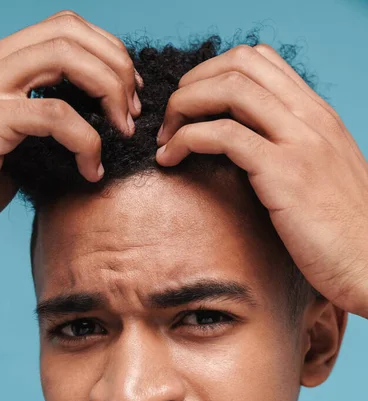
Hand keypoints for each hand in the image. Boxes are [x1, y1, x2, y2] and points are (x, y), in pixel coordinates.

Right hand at [0, 9, 142, 231]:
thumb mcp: (17, 139)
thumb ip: (46, 116)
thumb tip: (97, 115)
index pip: (62, 27)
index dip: (107, 51)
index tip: (129, 90)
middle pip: (68, 31)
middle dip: (115, 66)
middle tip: (132, 112)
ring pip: (64, 56)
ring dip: (109, 90)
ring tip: (122, 131)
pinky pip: (55, 115)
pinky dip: (87, 142)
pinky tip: (91, 170)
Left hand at [155, 44, 367, 317]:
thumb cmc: (343, 230)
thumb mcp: (322, 175)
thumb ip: (292, 150)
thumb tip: (248, 146)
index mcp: (318, 115)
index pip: (260, 61)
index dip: (214, 74)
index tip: (193, 106)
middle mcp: (311, 117)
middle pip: (239, 64)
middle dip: (193, 84)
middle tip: (172, 118)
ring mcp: (300, 142)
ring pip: (229, 90)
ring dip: (184, 107)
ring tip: (166, 138)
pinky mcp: (284, 173)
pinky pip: (224, 136)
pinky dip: (187, 140)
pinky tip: (171, 159)